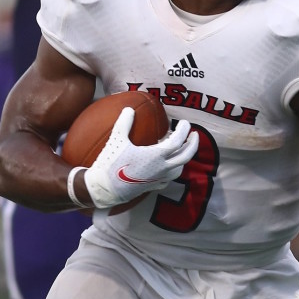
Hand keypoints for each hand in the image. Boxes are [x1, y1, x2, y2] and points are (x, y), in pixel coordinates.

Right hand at [82, 108, 197, 208]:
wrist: (104, 189)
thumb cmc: (111, 164)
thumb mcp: (117, 139)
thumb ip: (124, 122)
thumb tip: (129, 109)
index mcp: (156, 155)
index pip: (178, 141)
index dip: (184, 130)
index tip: (185, 122)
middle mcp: (162, 168)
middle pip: (186, 156)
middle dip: (193, 144)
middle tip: (194, 134)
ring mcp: (158, 179)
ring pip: (179, 169)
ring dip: (183, 158)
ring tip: (181, 149)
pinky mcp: (152, 187)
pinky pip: (168, 179)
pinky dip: (172, 171)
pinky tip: (167, 166)